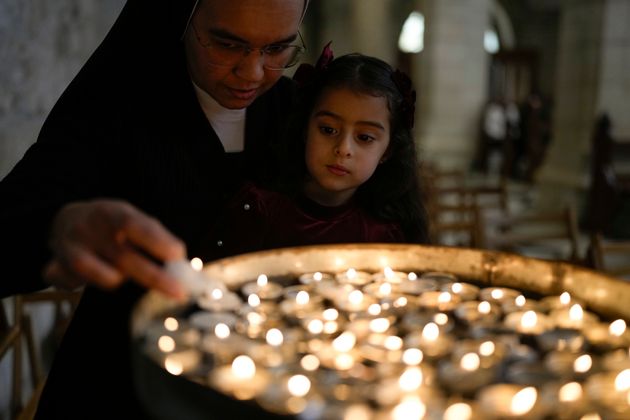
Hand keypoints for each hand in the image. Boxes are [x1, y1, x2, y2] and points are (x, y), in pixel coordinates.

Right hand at [44, 199, 186, 298]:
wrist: (64, 221)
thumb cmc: (110, 225)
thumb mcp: (131, 218)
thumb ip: (155, 236)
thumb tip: (180, 259)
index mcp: (110, 213)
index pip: (133, 225)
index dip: (156, 241)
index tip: (179, 255)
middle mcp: (87, 230)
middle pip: (123, 258)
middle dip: (155, 277)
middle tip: (179, 292)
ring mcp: (68, 250)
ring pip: (105, 277)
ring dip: (121, 278)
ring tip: (120, 270)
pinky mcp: (55, 269)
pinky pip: (83, 288)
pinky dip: (92, 285)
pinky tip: (92, 274)